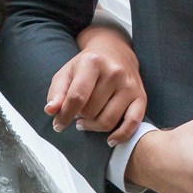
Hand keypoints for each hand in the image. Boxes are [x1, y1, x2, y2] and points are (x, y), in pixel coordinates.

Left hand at [46, 25, 146, 142]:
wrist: (115, 52)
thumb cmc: (87, 66)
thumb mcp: (67, 72)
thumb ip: (57, 92)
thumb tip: (51, 111)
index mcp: (93, 63)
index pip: (77, 98)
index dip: (64, 116)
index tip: (58, 125)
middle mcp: (114, 72)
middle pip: (91, 112)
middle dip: (80, 116)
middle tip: (79, 112)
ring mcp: (129, 85)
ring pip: (107, 121)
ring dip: (93, 126)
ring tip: (87, 120)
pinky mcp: (141, 97)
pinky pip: (131, 124)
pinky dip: (120, 136)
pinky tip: (110, 140)